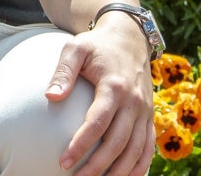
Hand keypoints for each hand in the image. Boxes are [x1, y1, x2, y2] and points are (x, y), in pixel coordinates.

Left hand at [44, 24, 154, 175]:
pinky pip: (148, 147)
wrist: (129, 38)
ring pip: (135, 150)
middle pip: (117, 142)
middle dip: (97, 165)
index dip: (81, 144)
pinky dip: (139, 166)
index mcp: (115, 86)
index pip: (98, 122)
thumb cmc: (96, 45)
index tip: (64, 161)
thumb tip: (51, 97)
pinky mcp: (150, 116)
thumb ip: (63, 71)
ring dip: (118, 171)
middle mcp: (134, 102)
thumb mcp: (76, 48)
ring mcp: (144, 111)